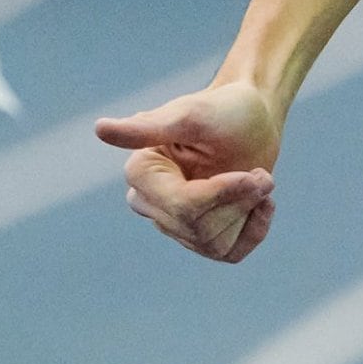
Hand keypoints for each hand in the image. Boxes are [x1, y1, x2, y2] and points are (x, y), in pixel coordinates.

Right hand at [95, 80, 284, 262]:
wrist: (254, 119)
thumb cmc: (225, 110)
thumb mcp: (192, 115)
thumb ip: (149, 128)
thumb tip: (100, 128)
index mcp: (141, 171)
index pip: (182, 205)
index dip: (224, 193)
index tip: (254, 174)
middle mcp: (149, 201)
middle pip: (198, 227)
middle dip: (239, 200)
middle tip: (262, 175)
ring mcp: (173, 221)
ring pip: (214, 244)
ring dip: (248, 212)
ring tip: (260, 181)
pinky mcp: (198, 235)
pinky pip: (228, 253)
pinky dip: (254, 231)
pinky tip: (262, 204)